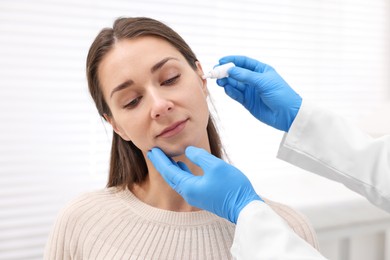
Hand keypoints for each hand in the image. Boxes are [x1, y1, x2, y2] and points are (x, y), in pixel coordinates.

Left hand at [147, 146, 261, 222]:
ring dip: (170, 168)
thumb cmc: (232, 186)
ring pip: (177, 180)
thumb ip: (200, 156)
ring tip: (164, 157)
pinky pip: (185, 182)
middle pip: (170, 177)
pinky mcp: (202, 196)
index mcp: (189, 187)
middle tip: (153, 152)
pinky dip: (180, 172)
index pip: (169, 171)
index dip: (160, 160)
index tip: (152, 150)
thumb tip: (188, 150)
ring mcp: (195, 196)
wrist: (244, 208)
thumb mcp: (216, 166)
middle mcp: (189, 193)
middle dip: (162, 164)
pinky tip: (181, 165)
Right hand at [216, 55, 301, 131]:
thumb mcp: (264, 81)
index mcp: (260, 70)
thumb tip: (230, 69)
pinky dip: (230, 92)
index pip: (243, 62)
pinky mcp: (247, 102)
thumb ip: (246, 76)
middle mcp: (254, 79)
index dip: (232, 60)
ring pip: (234, 84)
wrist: (288, 115)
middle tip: (215, 72)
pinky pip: (236, 95)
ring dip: (226, 82)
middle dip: (225, 72)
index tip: (220, 61)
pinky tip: (226, 89)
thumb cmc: (281, 94)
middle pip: (236, 73)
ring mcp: (250, 91)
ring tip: (219, 81)